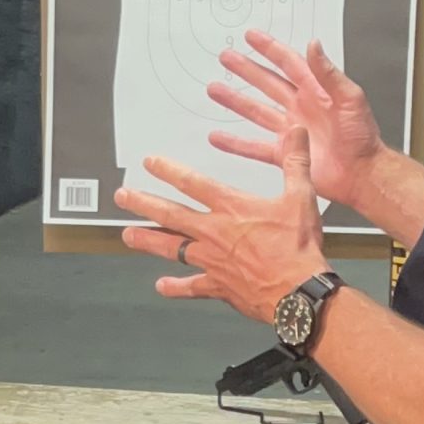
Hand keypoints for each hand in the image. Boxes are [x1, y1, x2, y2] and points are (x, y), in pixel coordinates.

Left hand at [115, 128, 325, 323]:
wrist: (297, 292)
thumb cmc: (298, 247)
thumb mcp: (301, 197)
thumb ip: (295, 161)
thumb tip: (297, 131)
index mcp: (231, 208)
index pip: (192, 183)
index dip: (168, 171)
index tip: (149, 163)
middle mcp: (214, 233)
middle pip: (170, 214)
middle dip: (143, 203)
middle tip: (122, 197)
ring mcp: (212, 261)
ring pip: (171, 248)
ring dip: (147, 240)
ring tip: (128, 235)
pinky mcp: (218, 286)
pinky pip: (191, 286)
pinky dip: (176, 287)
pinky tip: (161, 286)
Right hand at [208, 30, 383, 209]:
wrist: (362, 173)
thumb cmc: (363, 137)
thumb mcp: (350, 98)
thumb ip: (329, 73)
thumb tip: (314, 45)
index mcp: (316, 91)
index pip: (288, 64)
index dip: (269, 49)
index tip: (251, 37)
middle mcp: (300, 108)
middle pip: (266, 83)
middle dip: (246, 70)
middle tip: (226, 57)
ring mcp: (289, 131)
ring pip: (256, 112)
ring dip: (235, 101)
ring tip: (215, 89)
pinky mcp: (284, 154)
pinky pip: (254, 147)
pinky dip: (235, 143)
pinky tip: (218, 136)